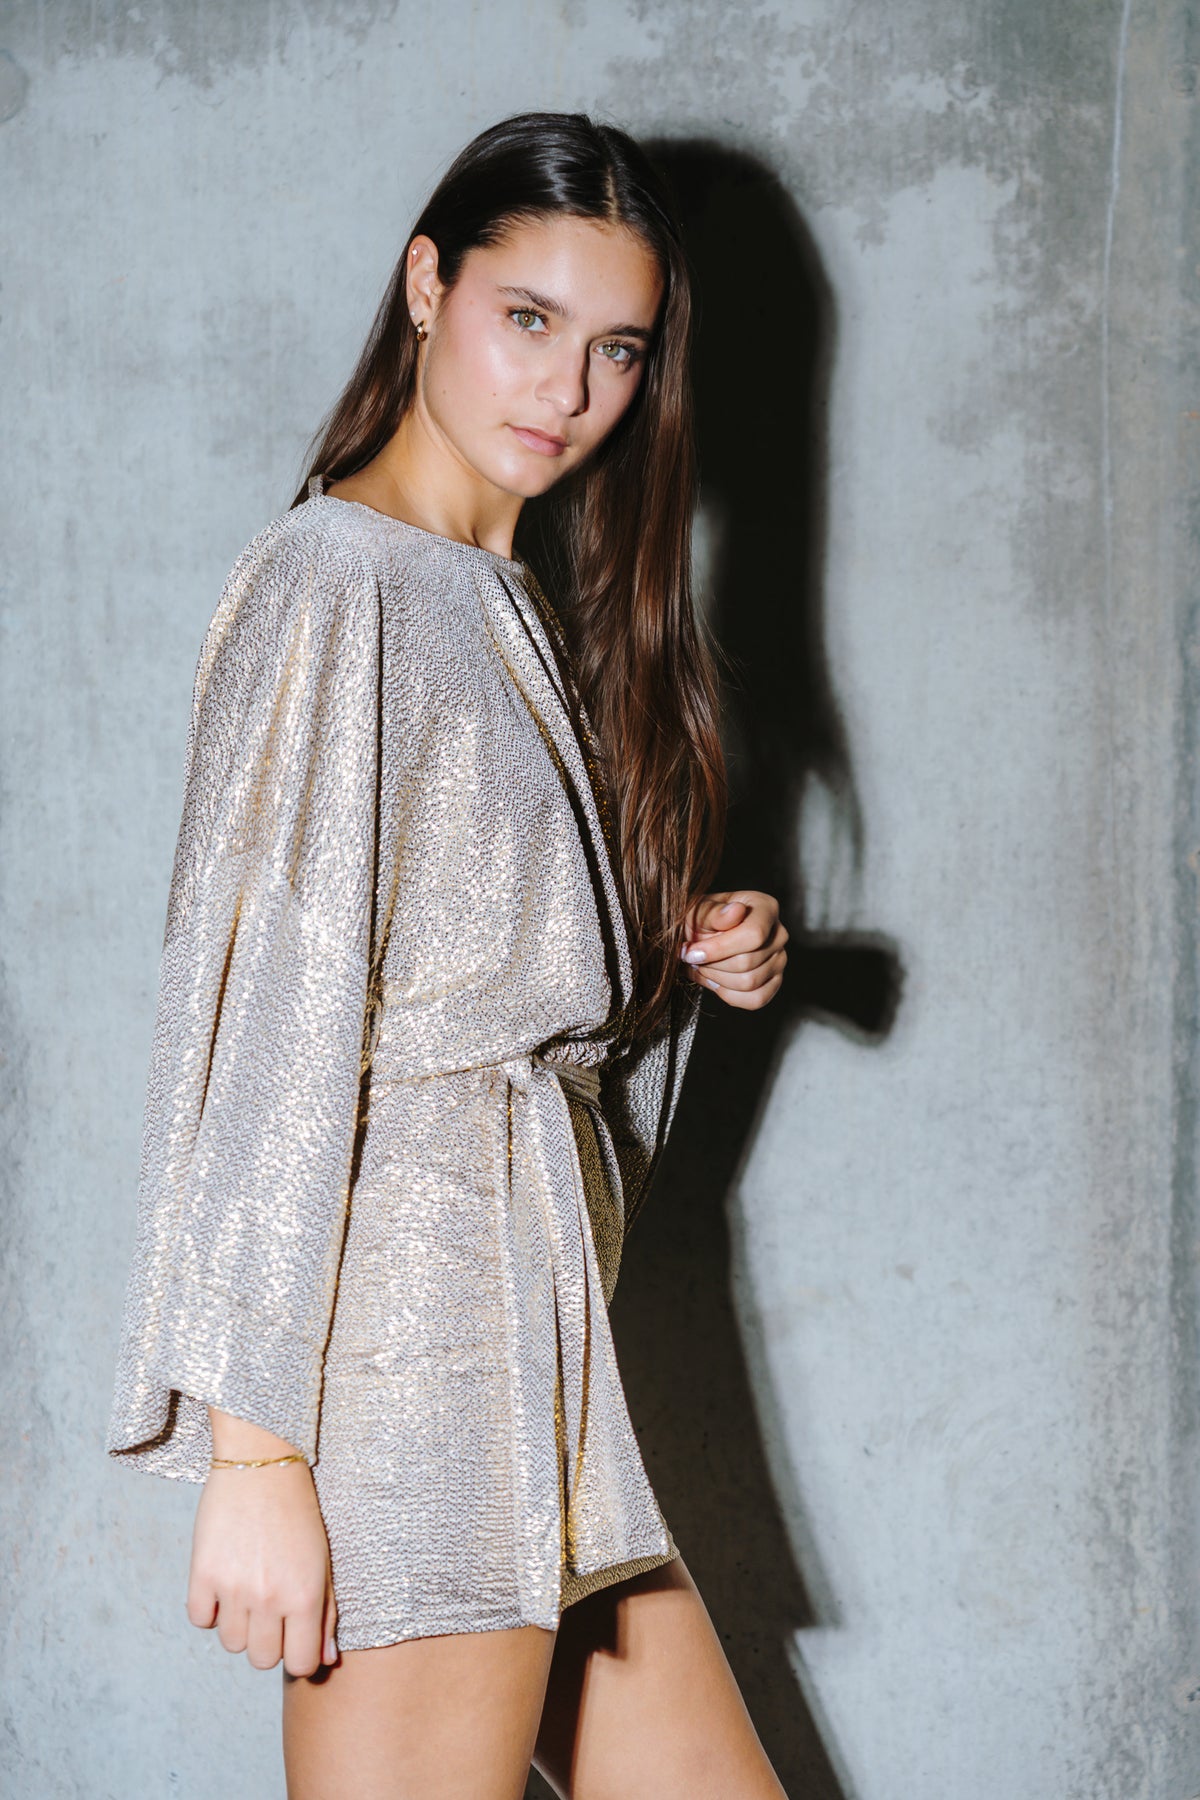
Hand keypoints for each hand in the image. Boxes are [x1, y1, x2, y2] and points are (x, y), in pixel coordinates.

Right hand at [186, 1408, 337, 1677]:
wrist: (262, 1464)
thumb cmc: (299, 1513)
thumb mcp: (322, 1561)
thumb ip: (326, 1614)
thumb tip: (326, 1660)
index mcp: (305, 1595)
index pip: (301, 1664)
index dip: (299, 1654)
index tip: (295, 1635)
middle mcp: (270, 1597)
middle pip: (262, 1660)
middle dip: (268, 1641)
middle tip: (271, 1608)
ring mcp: (233, 1587)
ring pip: (231, 1643)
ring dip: (239, 1623)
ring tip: (248, 1588)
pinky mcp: (202, 1572)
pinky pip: (201, 1620)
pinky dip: (210, 1608)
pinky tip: (223, 1582)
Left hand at [680, 890, 787, 1009]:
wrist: (701, 935)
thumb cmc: (701, 920)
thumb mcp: (698, 909)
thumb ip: (714, 911)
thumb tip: (735, 912)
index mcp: (766, 908)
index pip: (754, 935)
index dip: (719, 948)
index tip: (692, 952)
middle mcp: (779, 934)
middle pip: (748, 963)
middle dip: (712, 965)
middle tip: (693, 958)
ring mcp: (779, 960)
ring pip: (749, 983)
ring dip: (717, 979)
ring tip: (701, 967)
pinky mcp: (774, 982)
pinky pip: (756, 999)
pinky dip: (729, 994)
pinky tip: (714, 980)